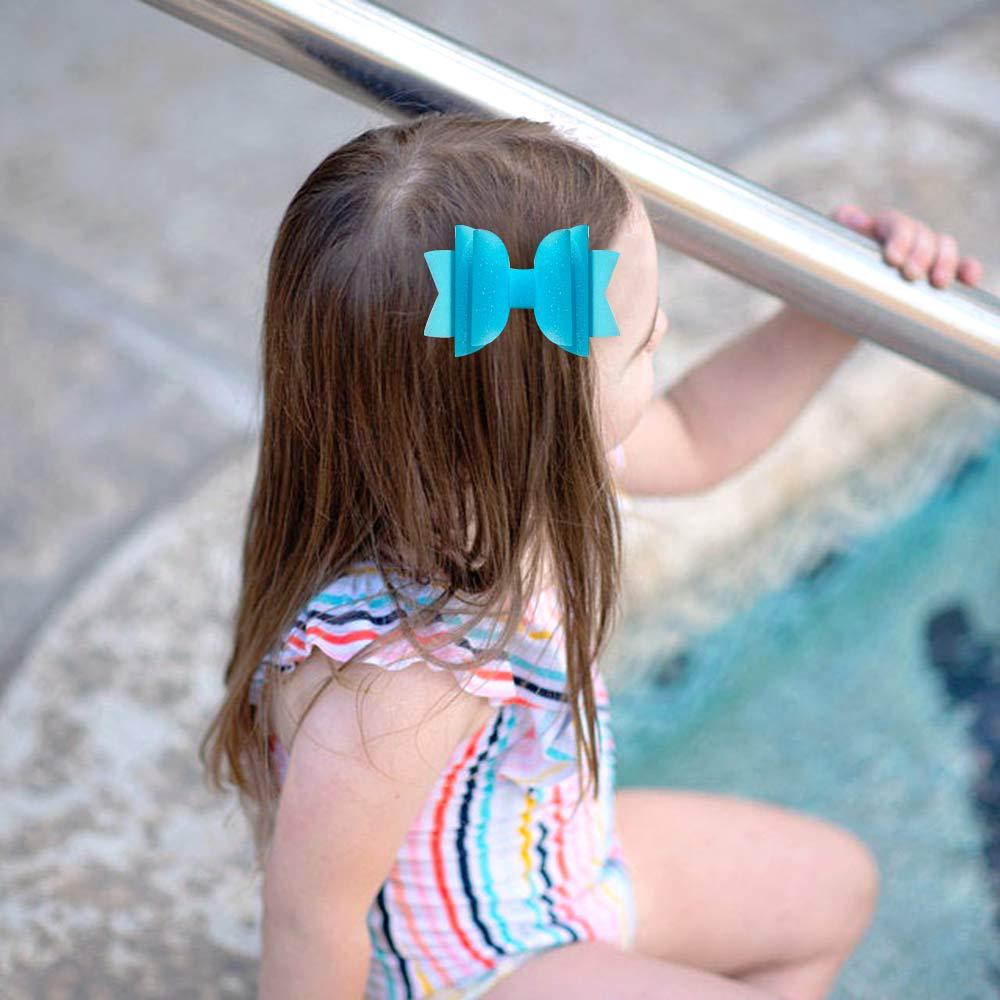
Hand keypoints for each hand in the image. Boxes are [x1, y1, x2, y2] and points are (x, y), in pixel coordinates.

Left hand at [830, 205, 983, 288]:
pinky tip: (969, 280)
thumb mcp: (825, 256)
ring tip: (937, 284)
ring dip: (946, 261)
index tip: (892, 259)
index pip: (896, 223)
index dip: (899, 237)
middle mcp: (902, 237)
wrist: (834, 307)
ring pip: (943, 246)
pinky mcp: (931, 275)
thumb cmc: (828, 278)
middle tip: (911, 275)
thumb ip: (835, 233)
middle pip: (922, 234)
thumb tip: (851, 216)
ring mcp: (919, 254)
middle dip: (921, 253)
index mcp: (876, 229)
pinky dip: (966, 270)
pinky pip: (957, 267)